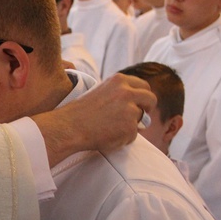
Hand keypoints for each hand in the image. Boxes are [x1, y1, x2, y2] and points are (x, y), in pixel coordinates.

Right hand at [32, 73, 156, 166]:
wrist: (69, 127)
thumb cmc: (81, 112)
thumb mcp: (101, 92)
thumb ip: (120, 94)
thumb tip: (138, 108)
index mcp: (119, 80)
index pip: (144, 86)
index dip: (144, 96)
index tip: (141, 103)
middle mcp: (127, 92)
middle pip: (151, 99)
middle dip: (147, 109)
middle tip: (139, 117)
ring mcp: (130, 110)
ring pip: (140, 119)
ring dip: (130, 125)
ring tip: (109, 129)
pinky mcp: (130, 127)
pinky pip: (133, 135)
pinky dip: (123, 138)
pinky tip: (107, 136)